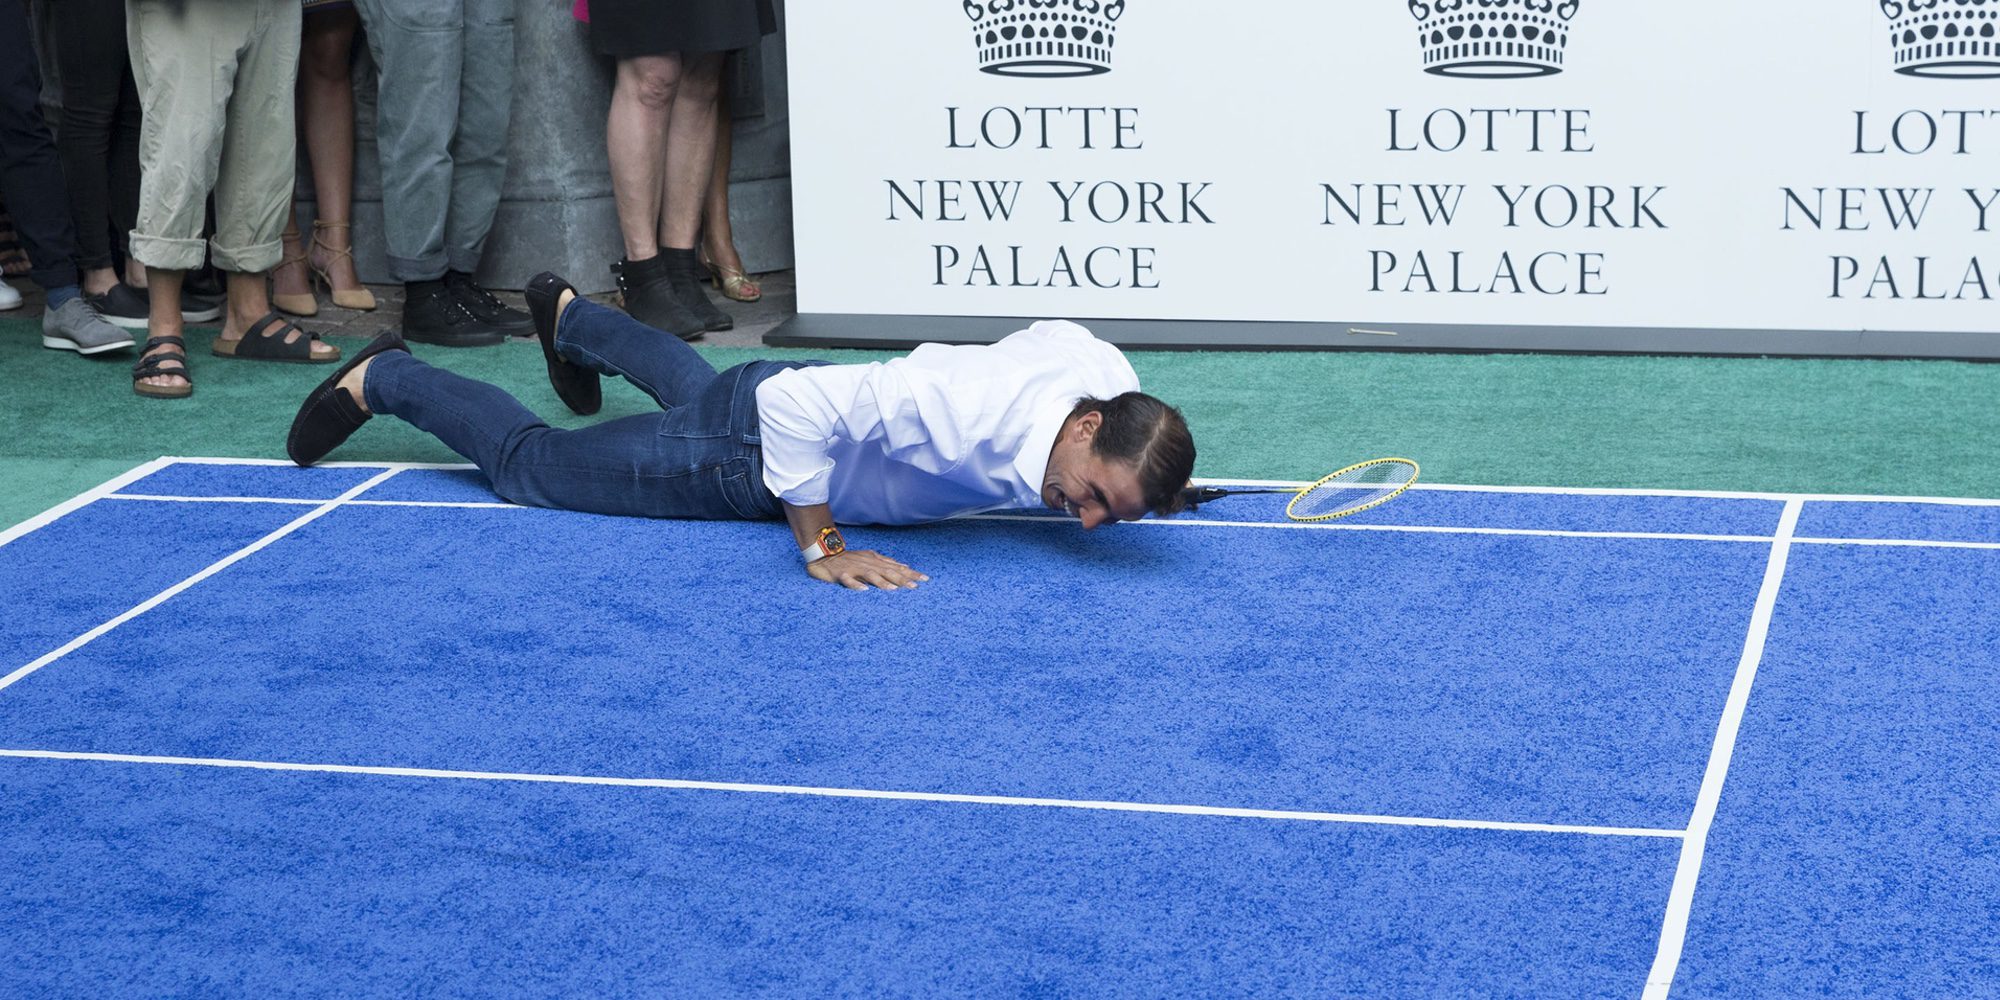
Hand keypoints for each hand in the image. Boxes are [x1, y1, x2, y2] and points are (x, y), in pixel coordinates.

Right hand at [807, 549, 928, 590]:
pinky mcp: (840, 574)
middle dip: (901, 578)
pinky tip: (864, 591)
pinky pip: (848, 580)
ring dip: (881, 582)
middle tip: (915, 586)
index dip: (910, 573)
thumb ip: (886, 562)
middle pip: (887, 571)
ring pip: (870, 575)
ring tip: (893, 589)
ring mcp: (854, 569)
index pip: (896, 567)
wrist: (824, 554)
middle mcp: (867, 564)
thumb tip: (905, 566)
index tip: (925, 579)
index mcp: (875, 561)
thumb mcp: (869, 558)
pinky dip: (856, 585)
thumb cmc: (849, 559)